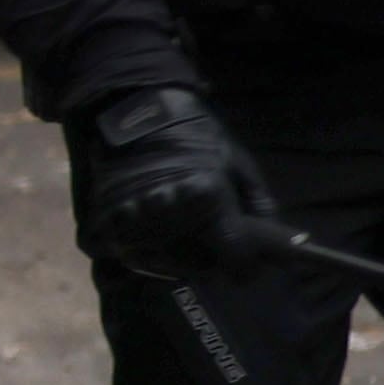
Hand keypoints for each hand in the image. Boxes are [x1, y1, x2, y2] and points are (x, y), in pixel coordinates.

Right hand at [77, 86, 289, 279]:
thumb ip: (259, 210)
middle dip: (215, 263)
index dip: (247, 269)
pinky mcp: (109, 226)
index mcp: (206, 198)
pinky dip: (152, 254)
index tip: (251, 268)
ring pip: (170, 267)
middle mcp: (169, 216)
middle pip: (202, 268)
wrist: (136, 115)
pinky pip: (138, 258)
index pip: (235, 259)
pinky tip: (160, 235)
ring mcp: (135, 223)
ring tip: (187, 237)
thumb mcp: (239, 166)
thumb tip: (274, 249)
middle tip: (218, 246)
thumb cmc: (195, 137)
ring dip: (184, 260)